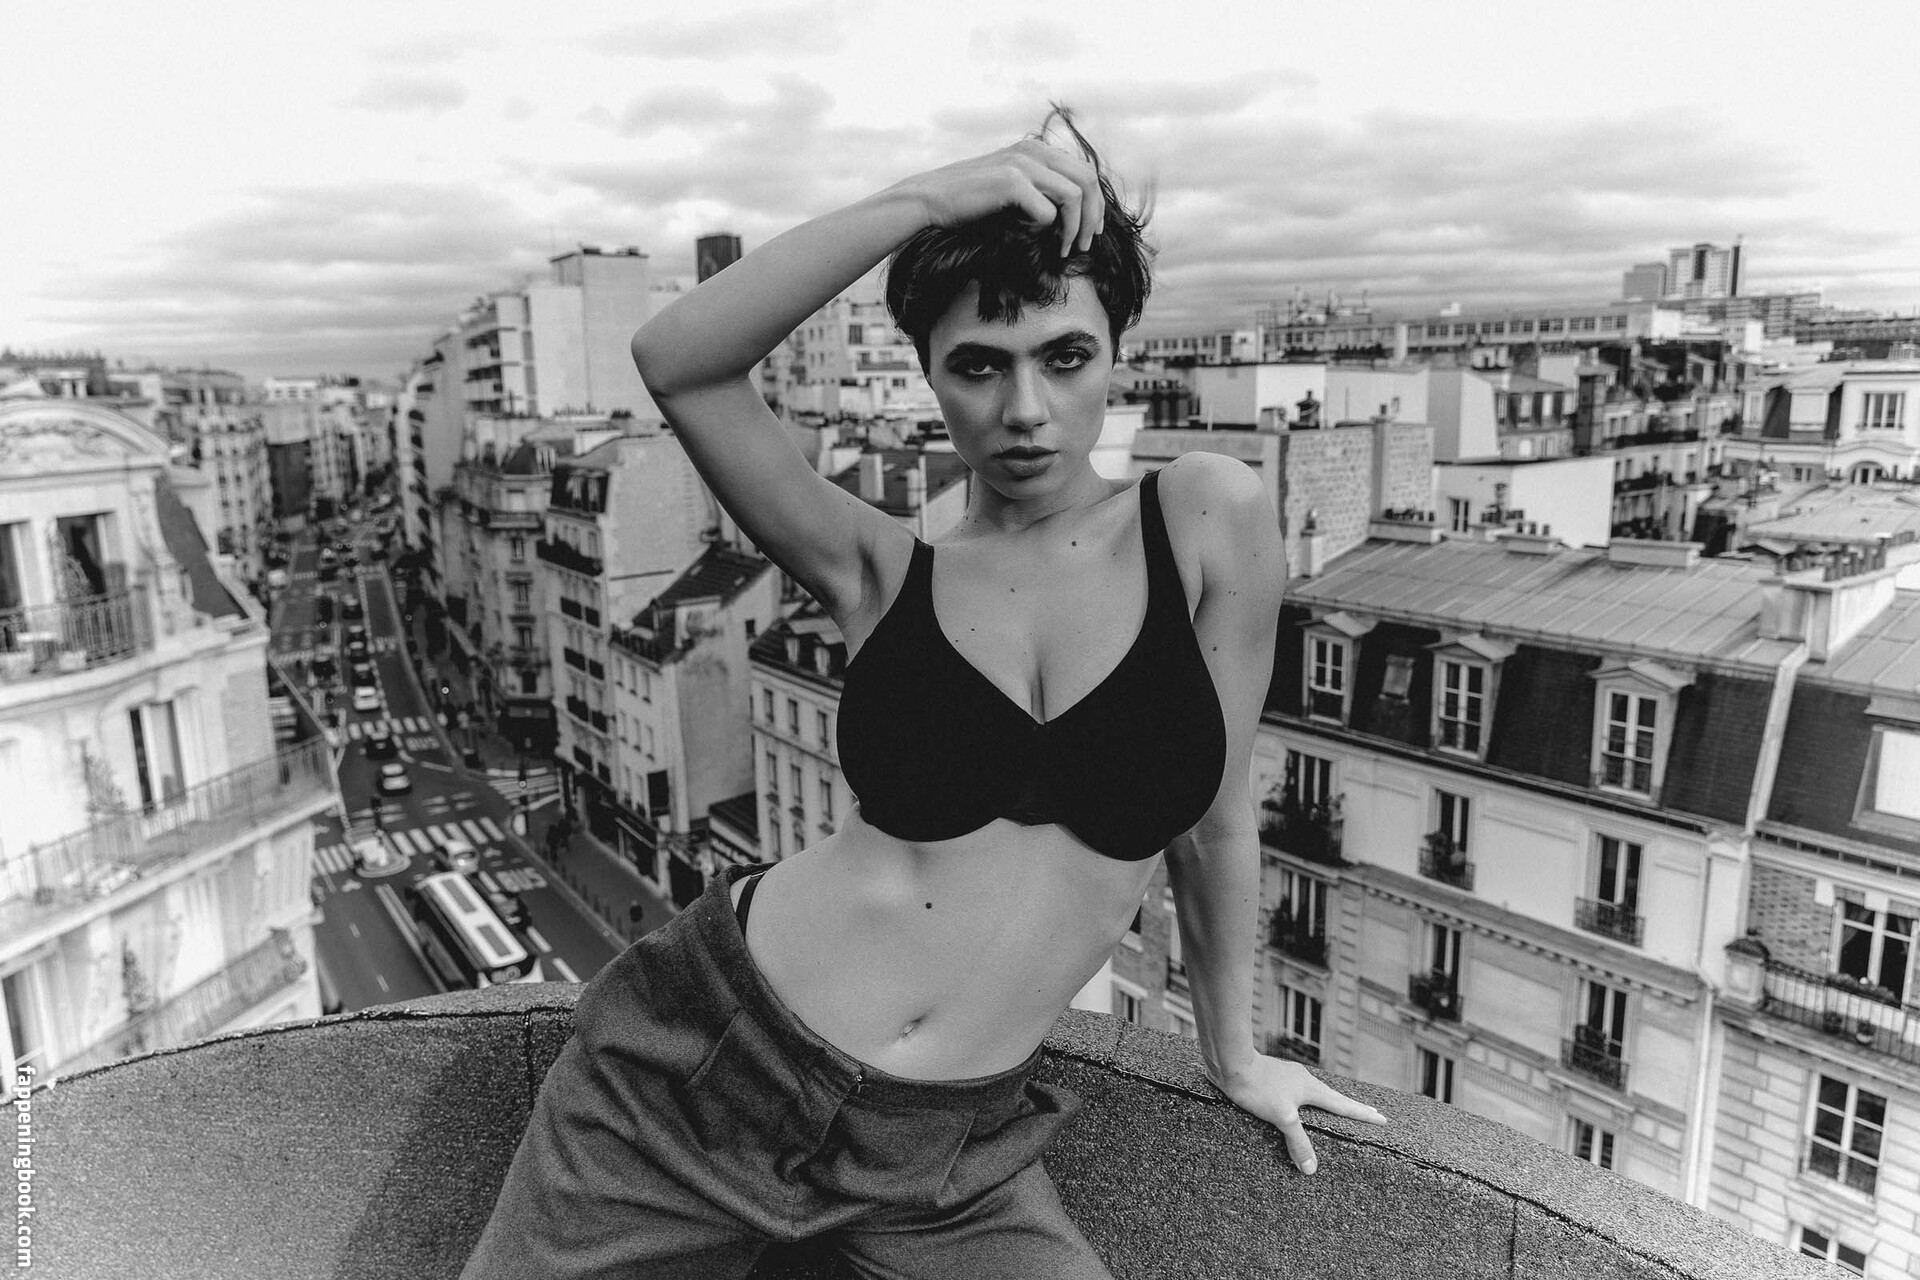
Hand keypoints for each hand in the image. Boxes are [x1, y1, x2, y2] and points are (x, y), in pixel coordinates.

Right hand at [896, 138, 1106, 257]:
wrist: (930, 200)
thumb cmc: (969, 202)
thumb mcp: (1010, 186)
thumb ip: (1039, 188)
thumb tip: (1072, 214)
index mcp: (1036, 149)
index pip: (1084, 171)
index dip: (1095, 204)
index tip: (1091, 231)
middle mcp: (1033, 150)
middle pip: (1088, 180)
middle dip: (1093, 217)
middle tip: (1085, 245)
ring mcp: (1023, 163)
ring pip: (1075, 195)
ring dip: (1075, 228)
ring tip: (1064, 250)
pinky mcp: (1012, 182)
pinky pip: (1048, 212)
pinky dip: (1046, 230)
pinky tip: (1033, 239)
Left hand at [1208, 1054, 1387, 1174]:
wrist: (1231, 1063)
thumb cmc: (1258, 1087)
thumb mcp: (1282, 1118)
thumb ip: (1298, 1142)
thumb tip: (1312, 1169)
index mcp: (1311, 1088)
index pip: (1344, 1105)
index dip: (1363, 1114)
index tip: (1382, 1118)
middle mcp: (1304, 1080)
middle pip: (1333, 1097)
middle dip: (1351, 1107)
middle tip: (1369, 1113)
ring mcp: (1289, 1077)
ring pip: (1315, 1094)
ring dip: (1328, 1103)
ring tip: (1336, 1110)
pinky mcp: (1274, 1079)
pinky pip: (1298, 1093)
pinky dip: (1307, 1101)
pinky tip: (1299, 1105)